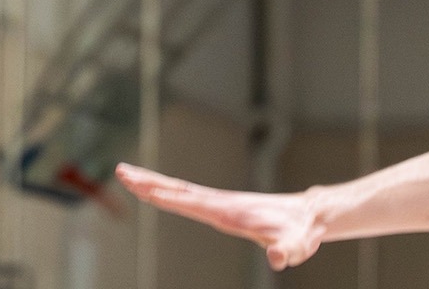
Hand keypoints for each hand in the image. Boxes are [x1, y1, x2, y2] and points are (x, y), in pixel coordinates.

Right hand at [116, 163, 324, 269]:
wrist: (308, 217)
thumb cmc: (299, 234)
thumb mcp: (295, 246)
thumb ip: (286, 251)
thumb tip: (277, 258)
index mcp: (226, 211)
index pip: (188, 201)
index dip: (164, 196)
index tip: (140, 188)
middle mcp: (218, 202)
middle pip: (175, 189)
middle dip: (147, 181)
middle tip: (120, 171)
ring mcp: (218, 202)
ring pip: (178, 189)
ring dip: (151, 182)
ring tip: (127, 174)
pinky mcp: (220, 205)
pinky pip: (186, 195)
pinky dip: (167, 190)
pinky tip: (157, 190)